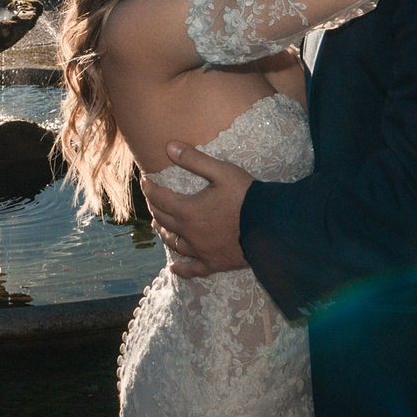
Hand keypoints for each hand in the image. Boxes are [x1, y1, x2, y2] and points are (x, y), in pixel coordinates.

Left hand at [138, 143, 253, 279]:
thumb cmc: (247, 196)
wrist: (271, 225)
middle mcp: (190, 233)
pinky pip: (193, 269)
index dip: (149, 189)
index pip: (159, 199)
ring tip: (159, 226)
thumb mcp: (221, 171)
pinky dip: (182, 269)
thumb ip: (194, 159)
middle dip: (155, 208)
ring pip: (174, 243)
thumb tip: (169, 147)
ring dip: (164, 233)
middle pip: (164, 220)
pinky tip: (174, 269)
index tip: (145, 180)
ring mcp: (201, 251)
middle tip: (152, 200)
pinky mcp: (214, 263)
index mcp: (188, 210)